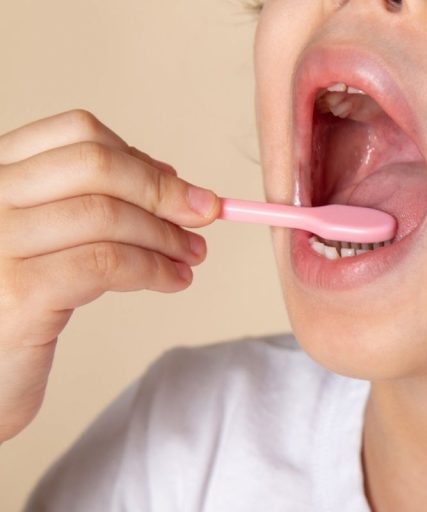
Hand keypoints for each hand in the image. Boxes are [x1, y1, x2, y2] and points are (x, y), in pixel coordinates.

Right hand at [0, 110, 219, 441]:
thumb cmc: (8, 309)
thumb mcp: (42, 242)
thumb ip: (85, 206)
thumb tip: (166, 178)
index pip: (76, 133)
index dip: (139, 158)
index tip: (177, 186)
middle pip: (97, 165)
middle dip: (163, 191)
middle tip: (205, 215)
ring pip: (107, 215)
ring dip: (166, 235)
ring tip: (191, 255)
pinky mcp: (17, 292)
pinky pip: (108, 264)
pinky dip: (154, 269)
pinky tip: (173, 281)